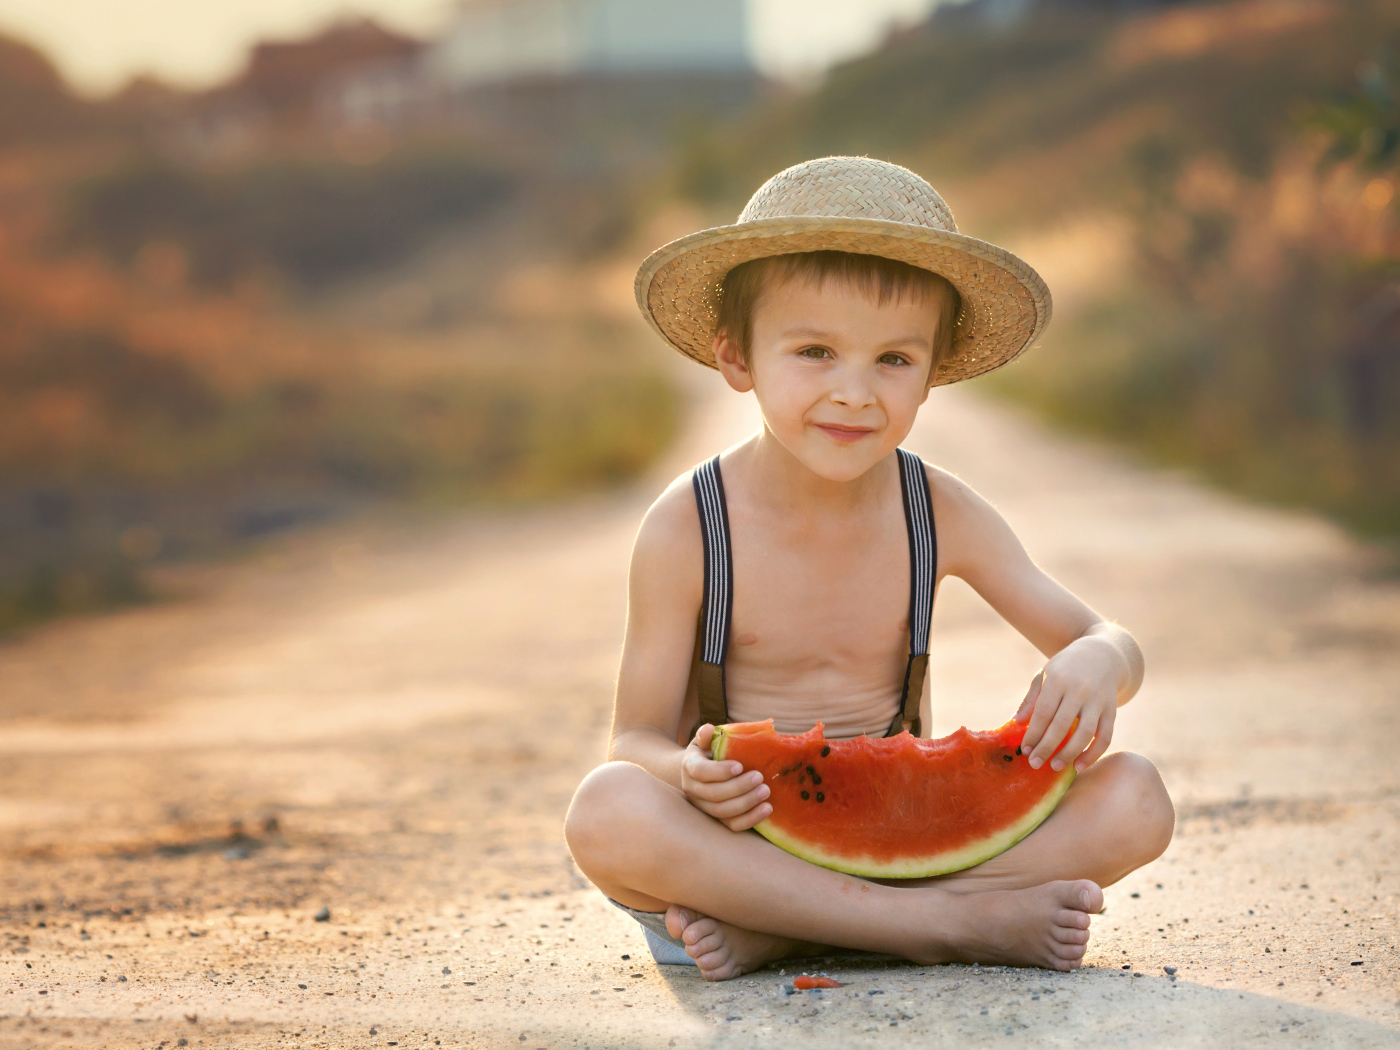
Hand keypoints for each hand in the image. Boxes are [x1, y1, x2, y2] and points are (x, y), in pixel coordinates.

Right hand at [680, 724, 772, 830]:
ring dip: (747, 803)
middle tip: (760, 777)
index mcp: (690, 767)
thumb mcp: (704, 741)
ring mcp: (703, 807)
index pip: (700, 772)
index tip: (739, 766)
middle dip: (739, 788)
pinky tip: (767, 809)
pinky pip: (732, 825)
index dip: (720, 771)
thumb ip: (706, 735)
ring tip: (766, 791)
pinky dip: (750, 819)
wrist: (698, 773)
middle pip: (714, 794)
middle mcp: (693, 790)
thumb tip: (710, 729)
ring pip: (722, 811)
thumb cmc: (707, 753)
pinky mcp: (716, 819)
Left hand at [1014, 636, 1122, 773]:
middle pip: (1062, 725)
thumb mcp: (1045, 675)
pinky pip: (1105, 736)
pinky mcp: (1111, 710)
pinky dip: (1094, 753)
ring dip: (1069, 753)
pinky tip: (1080, 765)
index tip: (1025, 750)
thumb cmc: (1066, 668)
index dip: (1033, 733)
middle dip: (1047, 747)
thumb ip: (1032, 698)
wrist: (1102, 655)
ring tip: (1055, 767)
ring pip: (1085, 733)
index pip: (1043, 712)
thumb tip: (1016, 722)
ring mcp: (1097, 701)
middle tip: (1035, 764)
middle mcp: (1079, 690)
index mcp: (1058, 680)